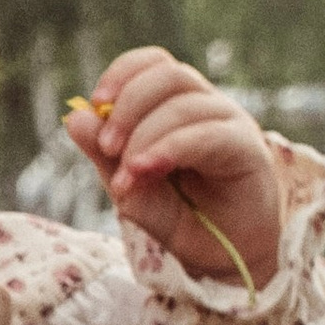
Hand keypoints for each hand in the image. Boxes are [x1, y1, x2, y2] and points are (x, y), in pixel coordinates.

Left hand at [67, 49, 281, 289]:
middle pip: (168, 74)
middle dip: (128, 106)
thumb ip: (105, 157)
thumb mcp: (133, 190)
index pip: (153, 64)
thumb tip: (75, 116)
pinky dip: (170, 146)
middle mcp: (208, 108)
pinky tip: (144, 169)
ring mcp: (230, 126)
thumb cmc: (185, 221)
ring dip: (145, 132)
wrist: (228, 260)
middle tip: (106, 147)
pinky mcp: (248, 150)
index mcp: (180, 107)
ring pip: (185, 101)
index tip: (94, 104)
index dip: (122, 74)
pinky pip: (208, 134)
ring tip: (127, 172)